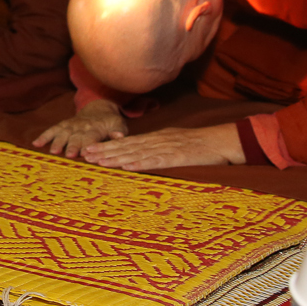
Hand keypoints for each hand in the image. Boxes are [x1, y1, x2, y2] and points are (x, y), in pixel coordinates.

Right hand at [33, 100, 126, 158]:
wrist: (98, 108)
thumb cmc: (110, 122)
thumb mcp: (119, 124)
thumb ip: (118, 132)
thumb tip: (119, 136)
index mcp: (96, 128)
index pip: (91, 137)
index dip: (88, 145)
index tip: (85, 154)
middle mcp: (81, 126)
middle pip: (76, 137)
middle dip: (72, 145)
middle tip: (69, 155)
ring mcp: (70, 125)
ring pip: (62, 133)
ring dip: (58, 142)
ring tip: (54, 152)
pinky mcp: (63, 125)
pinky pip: (52, 130)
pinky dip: (44, 136)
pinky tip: (36, 144)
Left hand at [80, 124, 244, 170]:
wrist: (222, 140)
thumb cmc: (201, 144)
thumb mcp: (175, 142)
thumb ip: (158, 147)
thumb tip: (140, 155)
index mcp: (156, 138)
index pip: (127, 142)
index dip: (107, 146)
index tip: (90, 149)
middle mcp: (157, 141)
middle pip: (126, 147)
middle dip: (104, 151)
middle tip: (84, 155)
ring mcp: (166, 149)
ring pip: (136, 153)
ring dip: (116, 158)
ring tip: (99, 161)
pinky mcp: (177, 158)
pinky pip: (156, 161)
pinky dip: (141, 164)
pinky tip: (127, 167)